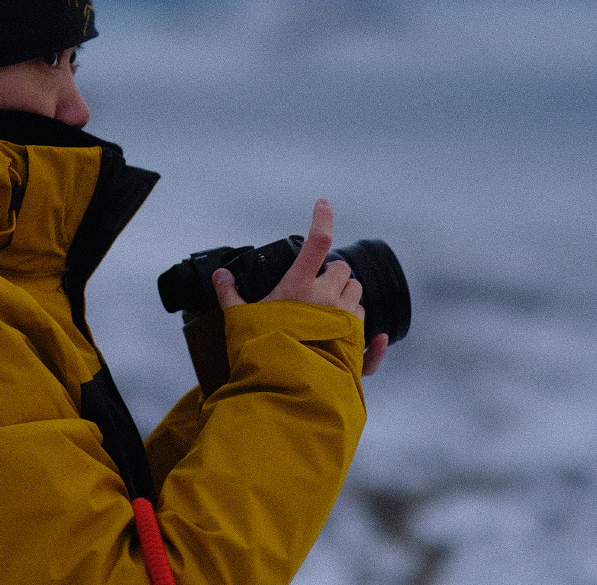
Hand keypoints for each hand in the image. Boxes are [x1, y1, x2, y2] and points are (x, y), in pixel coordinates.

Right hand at [212, 198, 389, 376]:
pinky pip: (371, 334)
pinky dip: (372, 338)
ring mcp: (346, 321)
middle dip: (333, 275)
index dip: (322, 218)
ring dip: (346, 299)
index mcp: (300, 286)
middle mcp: (328, 298)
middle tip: (316, 288)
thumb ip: (230, 296)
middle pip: (343, 271)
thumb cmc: (261, 354)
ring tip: (327, 316)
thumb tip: (220, 276)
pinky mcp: (357, 347)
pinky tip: (376, 340)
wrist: (285, 393)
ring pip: (357, 297)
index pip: (318, 242)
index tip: (323, 203)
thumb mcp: (239, 321)